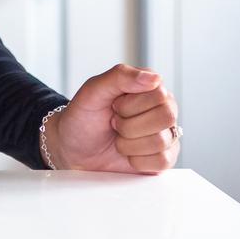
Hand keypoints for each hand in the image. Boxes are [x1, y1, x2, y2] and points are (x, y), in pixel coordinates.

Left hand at [45, 63, 180, 174]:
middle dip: (129, 125)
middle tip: (114, 123)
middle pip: (166, 117)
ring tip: (119, 137)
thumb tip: (155, 78)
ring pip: (162, 142)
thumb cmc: (83, 117)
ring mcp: (166, 134)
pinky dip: (137, 160)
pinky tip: (127, 153)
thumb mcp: (93, 91)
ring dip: (129, 144)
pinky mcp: (164, 158)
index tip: (114, 106)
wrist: (73, 148)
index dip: (130, 105)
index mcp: (150, 86)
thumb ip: (121, 77)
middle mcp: (163, 108)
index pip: (159, 95)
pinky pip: (162, 162)